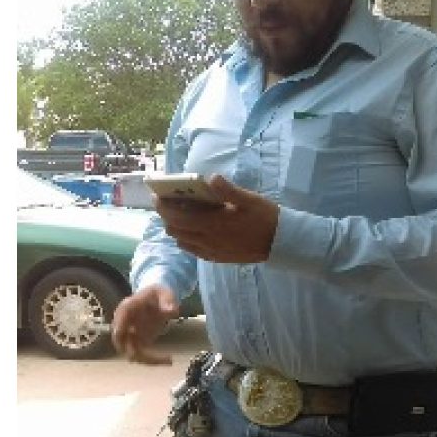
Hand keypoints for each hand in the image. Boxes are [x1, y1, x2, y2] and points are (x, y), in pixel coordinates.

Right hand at [112, 284, 179, 364]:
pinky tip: (169, 360)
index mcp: (127, 308)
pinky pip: (141, 354)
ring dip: (148, 360)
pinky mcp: (137, 341)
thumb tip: (171, 311)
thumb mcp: (164, 293)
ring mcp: (129, 334)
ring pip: (131, 352)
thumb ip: (167, 300)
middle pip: (121, 342)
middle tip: (156, 359)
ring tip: (169, 361)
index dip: (121, 331)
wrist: (156, 296)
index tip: (128, 341)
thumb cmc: (158, 292)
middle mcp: (124, 323)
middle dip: (136, 353)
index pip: (120, 320)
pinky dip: (153, 359)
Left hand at [156, 174, 278, 262]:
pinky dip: (186, 239)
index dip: (163, 207)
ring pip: (182, 241)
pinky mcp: (217, 258)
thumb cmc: (266, 217)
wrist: (280, 242)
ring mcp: (212, 251)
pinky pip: (193, 250)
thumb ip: (228, 190)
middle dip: (167, 216)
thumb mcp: (250, 199)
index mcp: (214, 223)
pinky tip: (193, 230)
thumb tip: (210, 178)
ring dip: (176, 228)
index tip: (156, 196)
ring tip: (180, 214)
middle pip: (175, 230)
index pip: (178, 217)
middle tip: (168, 203)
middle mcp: (208, 239)